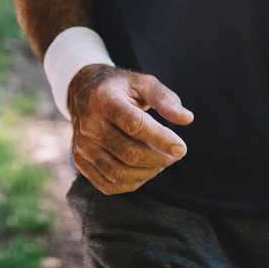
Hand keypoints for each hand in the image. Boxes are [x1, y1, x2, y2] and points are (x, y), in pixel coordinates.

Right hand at [68, 64, 192, 195]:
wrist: (83, 92)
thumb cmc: (121, 87)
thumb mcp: (143, 83)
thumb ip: (165, 99)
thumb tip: (187, 119)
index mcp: (104, 99)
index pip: (134, 125)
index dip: (160, 139)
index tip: (182, 148)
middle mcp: (89, 124)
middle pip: (129, 153)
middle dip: (159, 158)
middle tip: (175, 153)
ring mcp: (82, 145)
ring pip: (119, 173)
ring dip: (148, 172)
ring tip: (162, 160)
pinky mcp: (81, 161)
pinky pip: (109, 184)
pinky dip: (133, 182)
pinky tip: (145, 169)